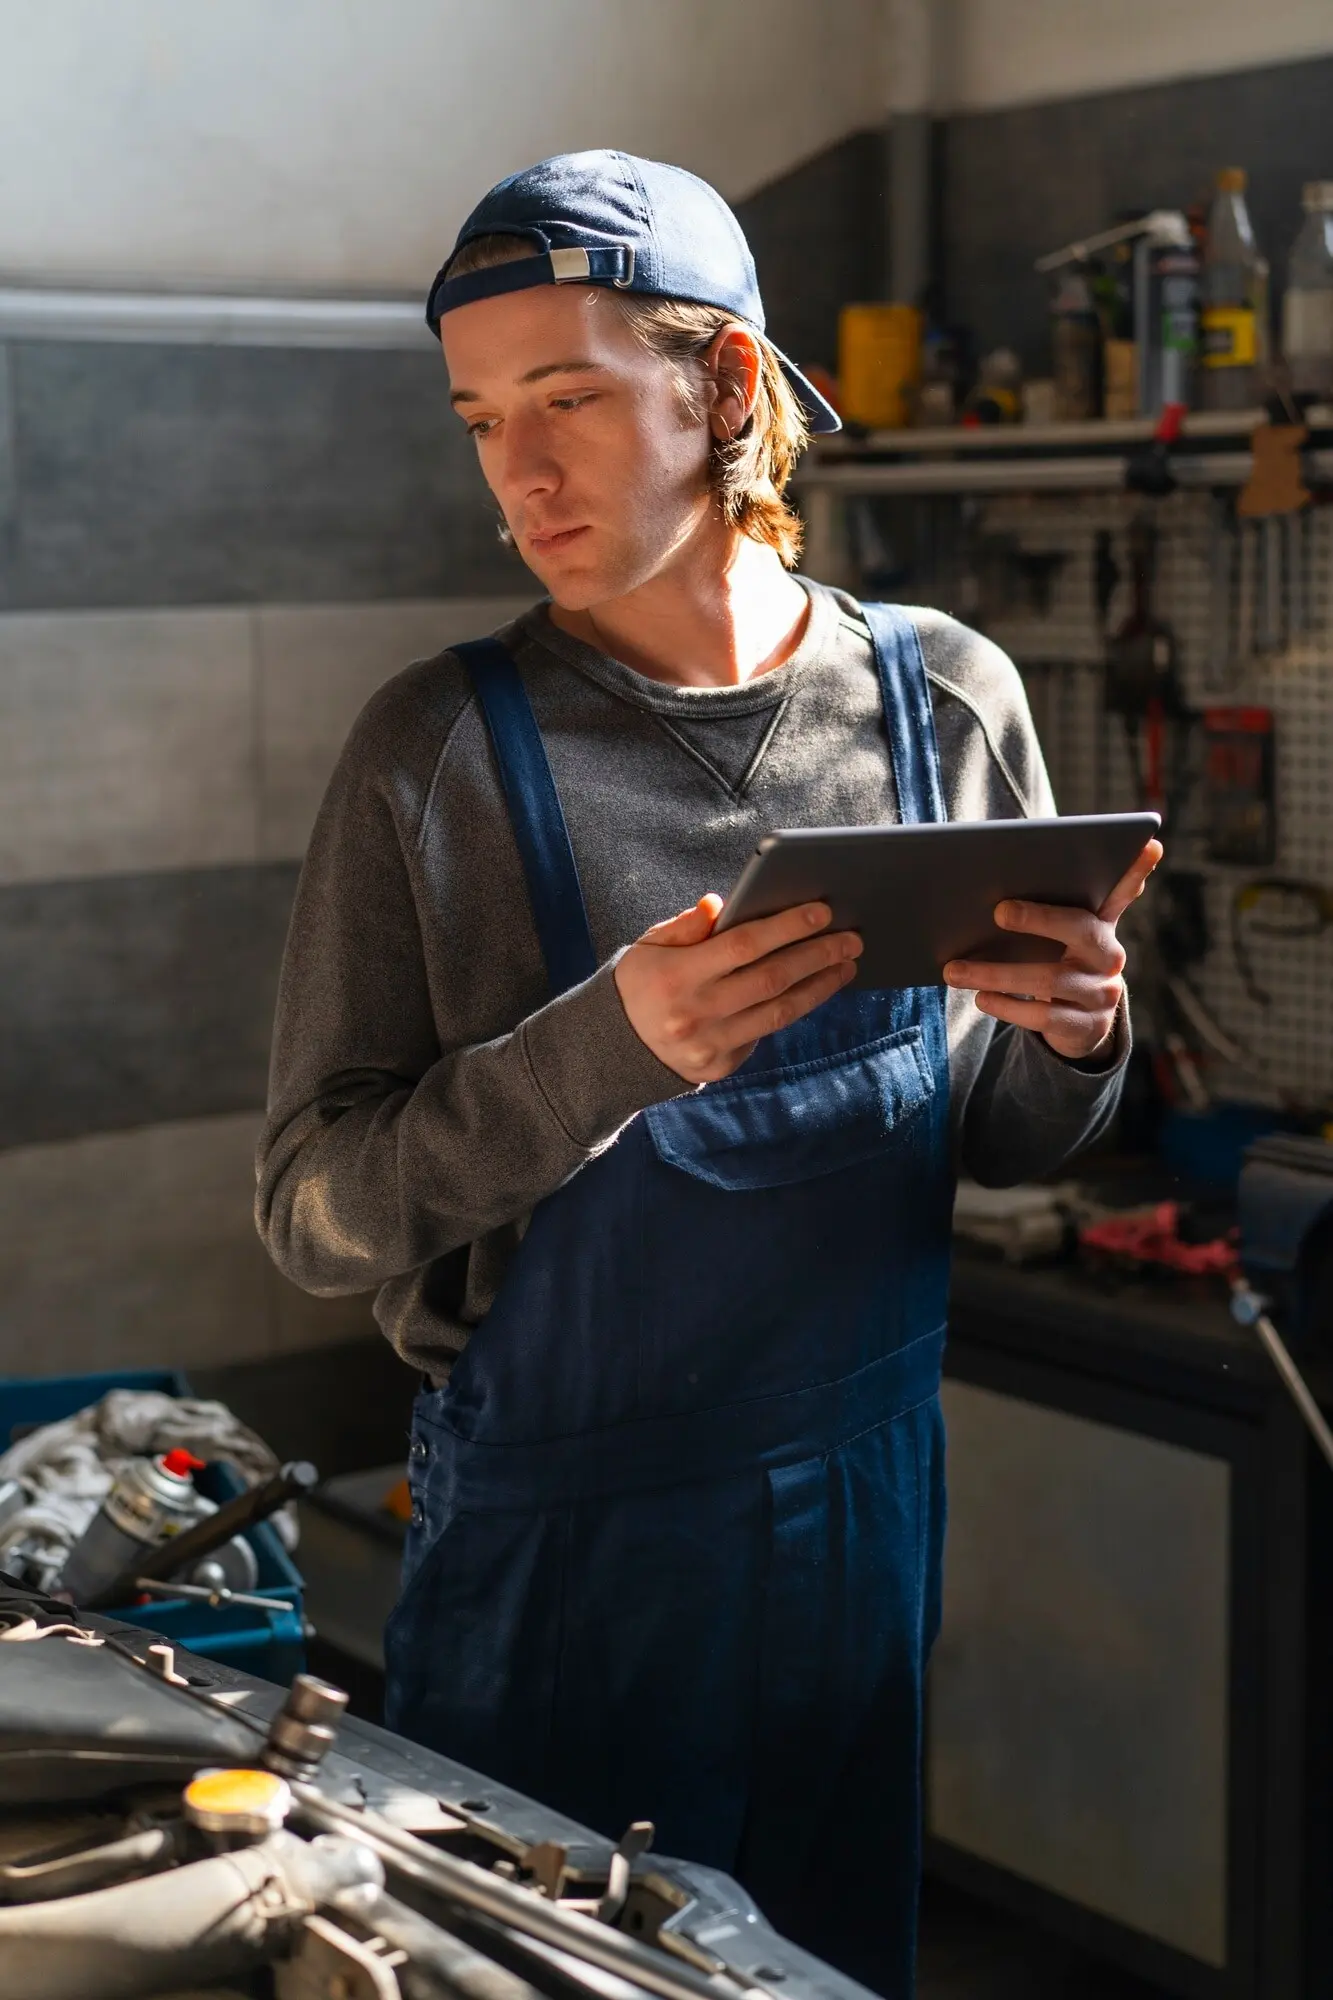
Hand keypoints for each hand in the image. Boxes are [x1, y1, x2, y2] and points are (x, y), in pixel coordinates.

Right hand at [615, 895, 862, 1083]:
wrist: (610, 1052)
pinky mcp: (721, 1066)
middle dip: (818, 955)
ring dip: (819, 986)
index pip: (744, 944)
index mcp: (677, 975)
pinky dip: (794, 1008)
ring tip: (846, 965)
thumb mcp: (647, 947)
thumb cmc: (637, 985)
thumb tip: (722, 904)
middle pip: (772, 979)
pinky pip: (766, 1032)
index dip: (787, 926)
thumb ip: (685, 926)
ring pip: (779, 1012)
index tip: (822, 912)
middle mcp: (697, 1012)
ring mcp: (711, 1044)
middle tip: (852, 938)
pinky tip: (816, 988)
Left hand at [942, 838, 1163, 1060]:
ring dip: (995, 973)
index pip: (1122, 892)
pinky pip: (1043, 1015)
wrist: (1075, 1024)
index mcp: (1102, 924)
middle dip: (1038, 918)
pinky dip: (1007, 1005)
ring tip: (954, 970)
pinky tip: (981, 998)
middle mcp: (1109, 955)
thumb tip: (991, 897)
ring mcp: (1101, 992)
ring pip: (1049, 978)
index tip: (1148, 844)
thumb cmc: (1056, 964)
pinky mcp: (1085, 1026)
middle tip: (998, 910)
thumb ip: (1042, 913)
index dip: (1137, 870)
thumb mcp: (1056, 939)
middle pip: (1079, 929)